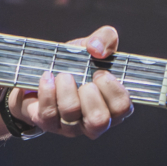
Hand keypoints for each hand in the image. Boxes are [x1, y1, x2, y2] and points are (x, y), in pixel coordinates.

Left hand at [13, 25, 132, 139]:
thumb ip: (105, 39)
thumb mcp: (92, 47)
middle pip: (99, 120)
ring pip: (71, 114)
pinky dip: (47, 90)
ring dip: (66, 88)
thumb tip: (96, 49)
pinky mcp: (49, 124)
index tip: (100, 72)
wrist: (43, 73)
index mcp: (113, 106)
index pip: (123, 108)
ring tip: (64, 75)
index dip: (112, 89)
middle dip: (89, 94)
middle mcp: (95, 122)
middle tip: (84, 78)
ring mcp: (72, 127)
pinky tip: (48, 78)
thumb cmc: (75, 65)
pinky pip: (48, 112)